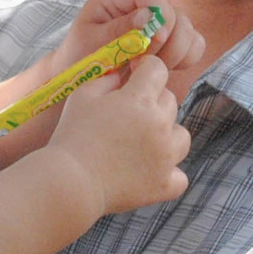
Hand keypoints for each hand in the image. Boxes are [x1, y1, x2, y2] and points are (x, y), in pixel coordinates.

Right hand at [44, 55, 189, 215]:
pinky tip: (150, 172)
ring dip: (166, 134)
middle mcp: (160, 125)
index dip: (145, 68)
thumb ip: (107, 79)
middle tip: (128, 112)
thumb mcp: (83, 96)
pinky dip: (168, 173)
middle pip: (169, 101)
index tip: (135, 73)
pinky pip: (180, 176)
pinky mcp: (164, 185)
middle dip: (152, 100)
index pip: (157, 70)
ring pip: (181, 135)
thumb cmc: (72, 135)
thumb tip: (122, 75)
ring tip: (143, 142)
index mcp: (140, 100)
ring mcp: (166, 157)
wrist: (71, 182)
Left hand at [55, 0, 204, 75]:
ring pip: (187, 29)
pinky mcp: (169, 43)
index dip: (159, 15)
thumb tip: (147, 15)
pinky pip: (193, 45)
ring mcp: (158, 25)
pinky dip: (185, 58)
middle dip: (167, 41)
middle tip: (143, 63)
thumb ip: (118, 29)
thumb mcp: (91, 43)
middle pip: (174, 13)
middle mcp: (141, 7)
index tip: (155, 41)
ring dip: (176, 52)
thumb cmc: (79, 58)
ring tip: (150, 68)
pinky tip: (164, 70)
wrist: (80, 80)